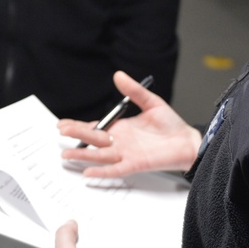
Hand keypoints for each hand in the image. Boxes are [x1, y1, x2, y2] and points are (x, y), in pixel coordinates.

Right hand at [58, 70, 201, 178]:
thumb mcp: (151, 102)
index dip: (78, 126)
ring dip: (83, 155)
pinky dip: (101, 172)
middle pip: (93, 140)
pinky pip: (115, 169)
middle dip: (76, 135)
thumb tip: (118, 75)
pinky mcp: (135, 164)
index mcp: (121, 128)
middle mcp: (120, 142)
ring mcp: (126, 154)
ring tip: (66, 154)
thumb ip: (134, 90)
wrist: (188, 141)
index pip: (95, 127)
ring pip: (99, 155)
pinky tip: (88, 173)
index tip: (62, 124)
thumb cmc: (171, 125)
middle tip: (60, 132)